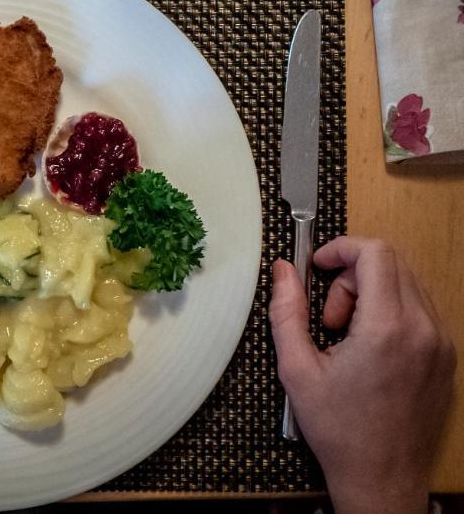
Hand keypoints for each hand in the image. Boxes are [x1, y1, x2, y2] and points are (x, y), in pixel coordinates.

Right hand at [270, 236, 455, 513]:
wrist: (381, 478)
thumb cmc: (338, 429)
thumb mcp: (296, 368)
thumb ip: (286, 311)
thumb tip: (281, 270)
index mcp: (387, 329)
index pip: (376, 254)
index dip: (341, 249)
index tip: (316, 266)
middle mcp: (424, 330)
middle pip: (391, 263)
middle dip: (352, 275)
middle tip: (328, 316)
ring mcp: (441, 344)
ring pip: (405, 284)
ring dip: (371, 293)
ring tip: (346, 335)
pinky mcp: (446, 357)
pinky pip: (418, 310)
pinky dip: (389, 311)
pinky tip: (367, 347)